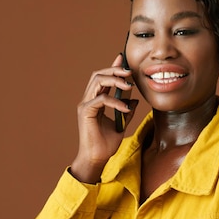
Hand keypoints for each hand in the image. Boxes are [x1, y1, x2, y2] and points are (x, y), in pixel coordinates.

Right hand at [70, 54, 137, 182]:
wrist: (96, 159)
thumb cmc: (105, 145)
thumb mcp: (121, 124)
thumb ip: (126, 110)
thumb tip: (133, 99)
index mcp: (95, 101)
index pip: (103, 78)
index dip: (112, 67)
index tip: (122, 59)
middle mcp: (88, 100)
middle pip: (98, 75)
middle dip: (114, 70)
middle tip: (129, 72)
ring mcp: (85, 105)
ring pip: (97, 82)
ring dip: (114, 80)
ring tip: (128, 86)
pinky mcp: (85, 112)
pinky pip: (101, 99)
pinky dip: (115, 101)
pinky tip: (125, 108)